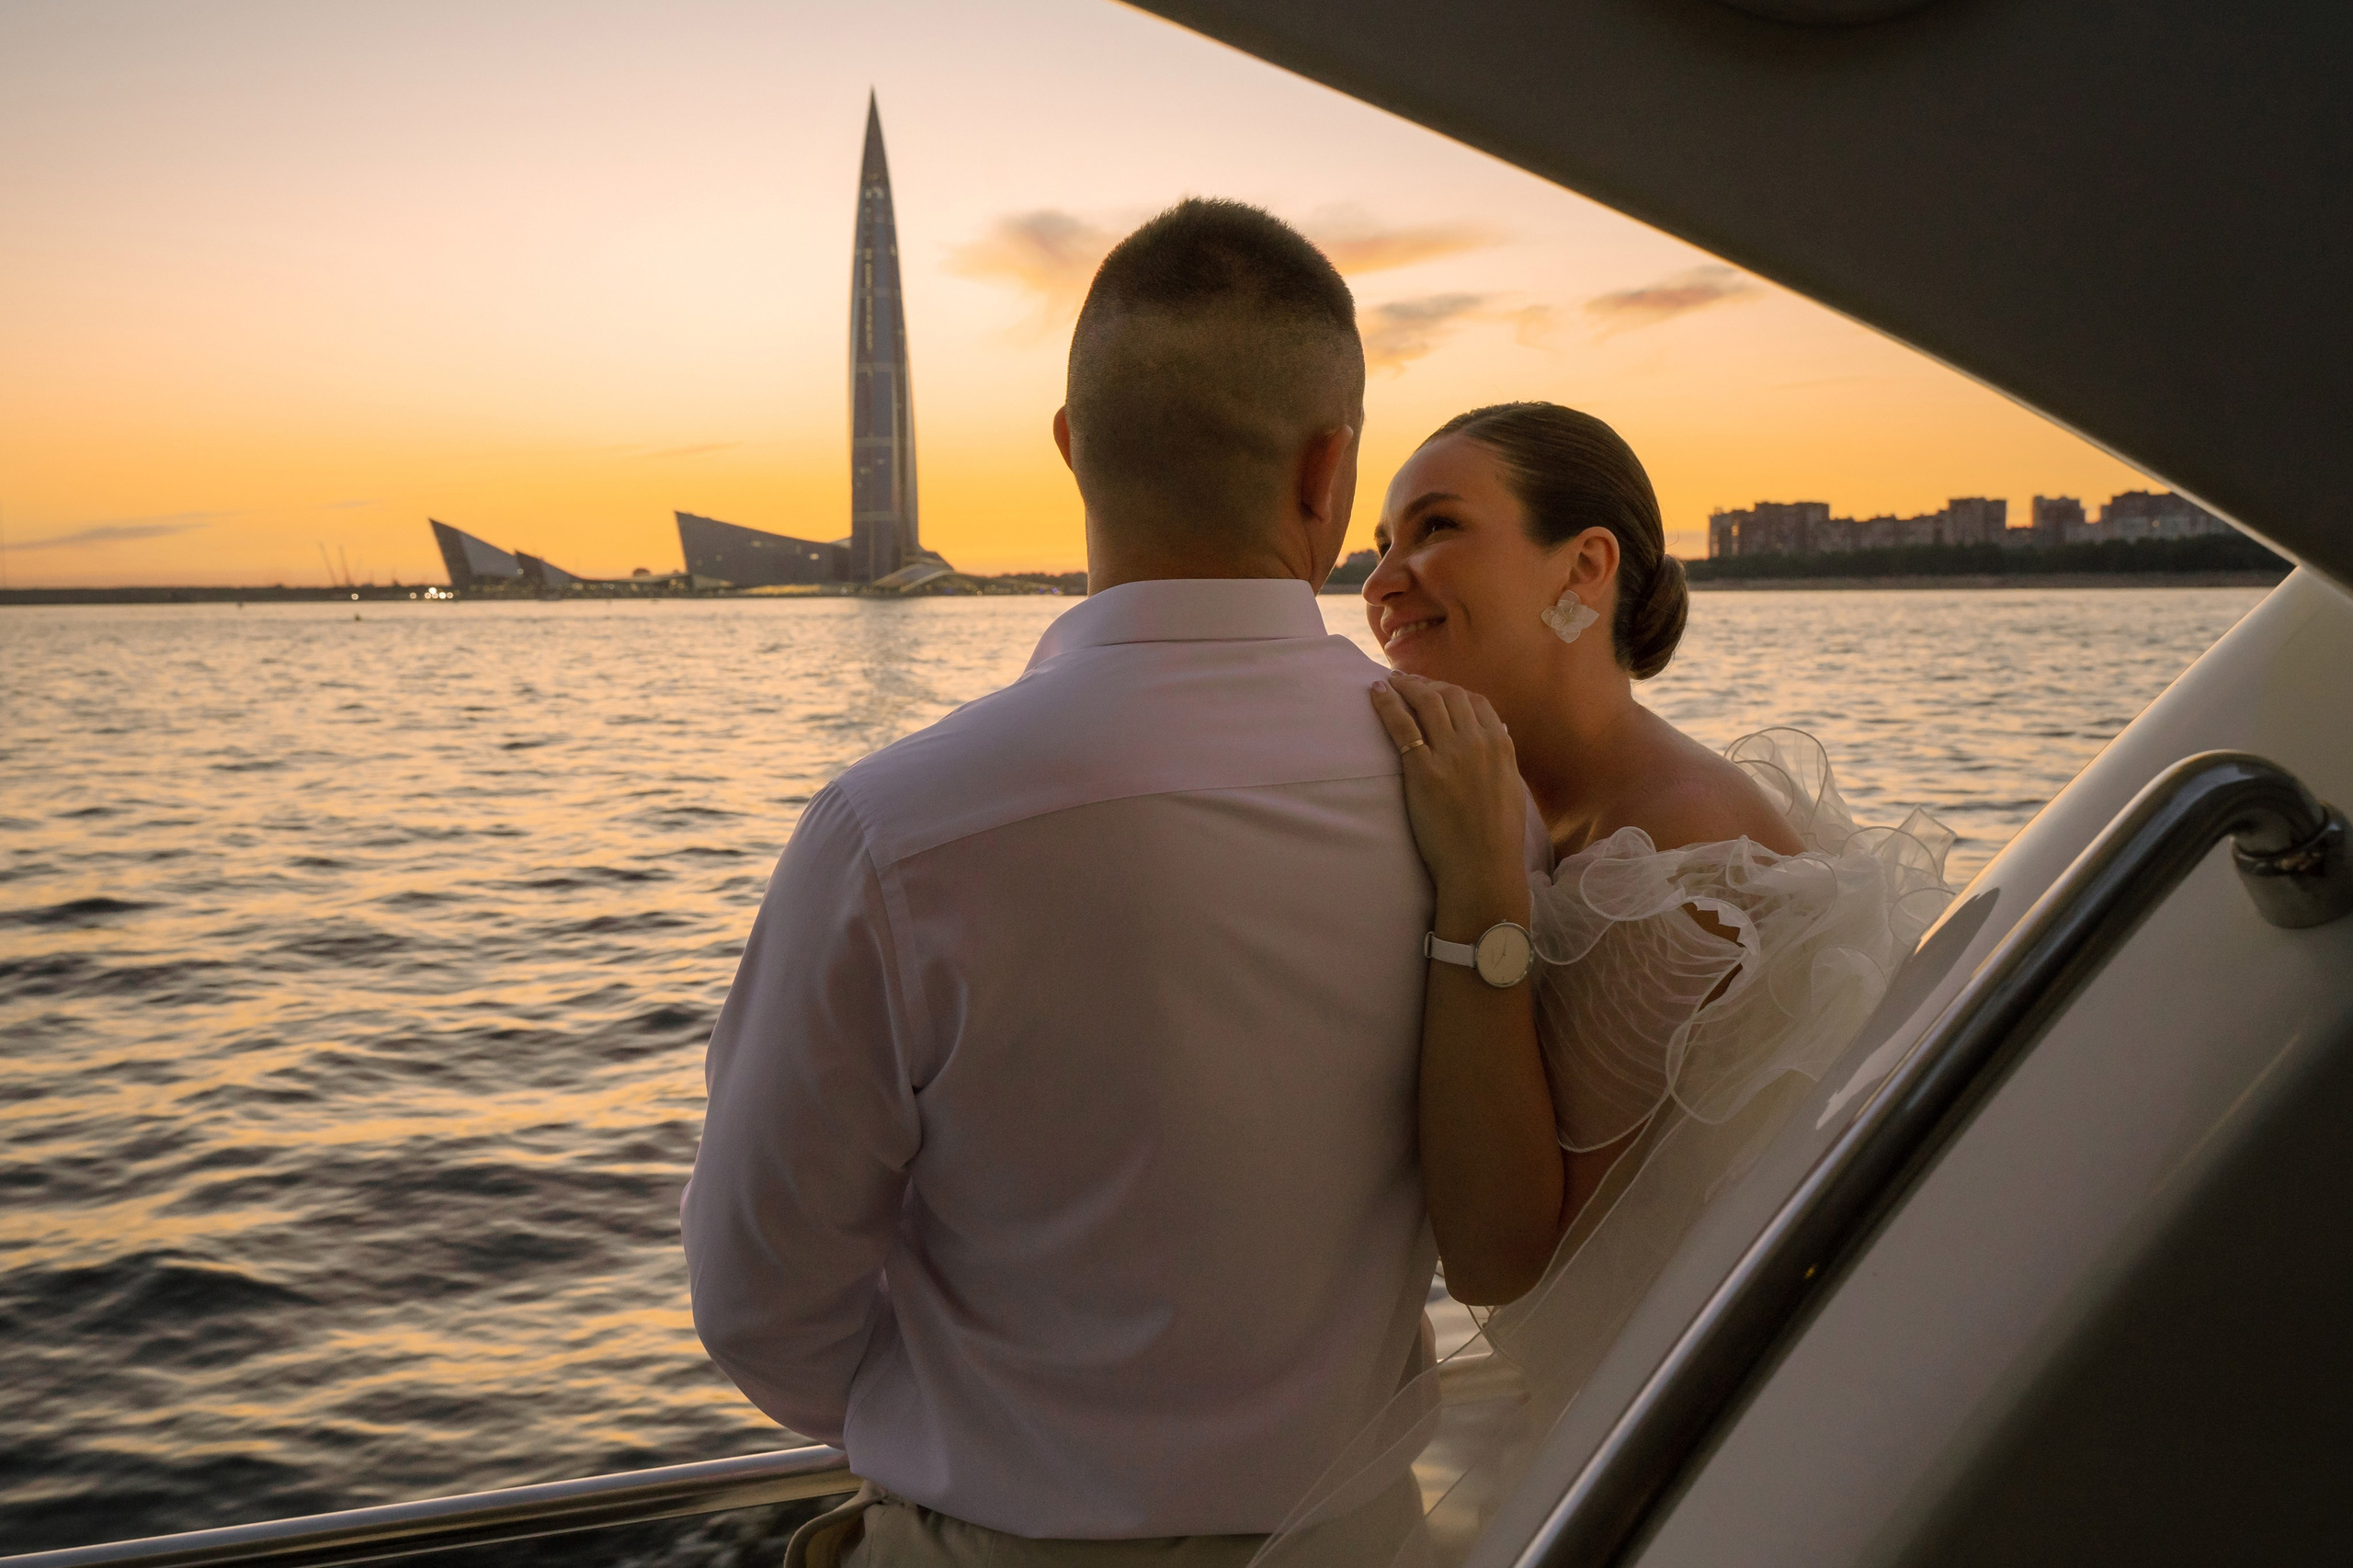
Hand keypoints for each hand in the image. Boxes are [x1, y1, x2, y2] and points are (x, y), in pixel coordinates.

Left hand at [1370, 674, 1530, 925]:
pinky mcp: (1424, 770)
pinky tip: (1376, 691)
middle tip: (1407, 681)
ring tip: (1389, 681)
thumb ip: (1503, 759)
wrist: (1482, 864)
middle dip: (1427, 684)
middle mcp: (1477, 742)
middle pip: (1450, 695)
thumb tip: (1499, 737)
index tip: (1435, 688)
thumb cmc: (1498, 836)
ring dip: (1406, 686)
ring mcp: (1450, 754)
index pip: (1476, 701)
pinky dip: (1388, 703)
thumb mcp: (1511, 788)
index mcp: (1501, 745)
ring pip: (1427, 702)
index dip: (1452, 690)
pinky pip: (1402, 726)